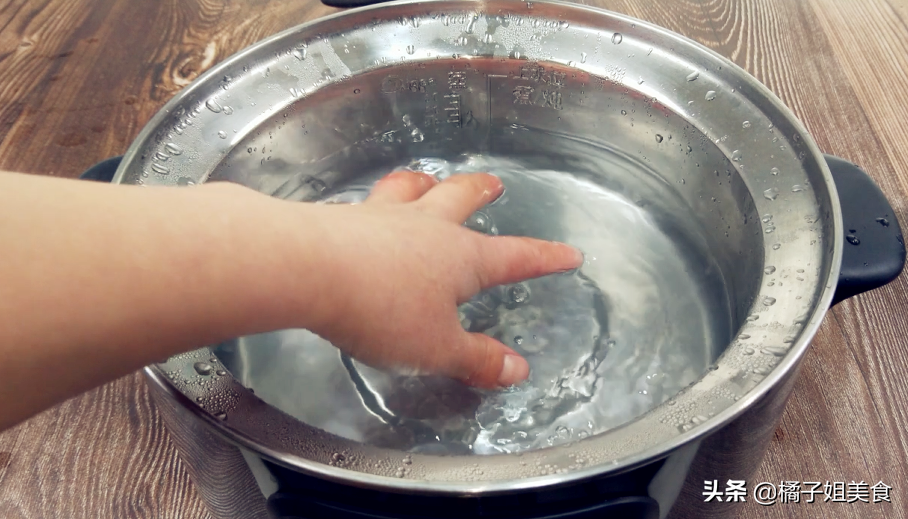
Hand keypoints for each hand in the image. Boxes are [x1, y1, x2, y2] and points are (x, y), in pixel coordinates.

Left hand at [300, 170, 582, 388]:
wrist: (306, 270)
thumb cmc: (381, 310)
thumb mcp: (436, 348)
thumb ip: (476, 358)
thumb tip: (517, 370)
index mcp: (461, 257)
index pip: (517, 257)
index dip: (545, 258)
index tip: (569, 253)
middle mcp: (427, 227)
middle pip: (461, 199)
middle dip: (481, 193)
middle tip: (493, 184)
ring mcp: (383, 216)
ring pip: (412, 190)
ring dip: (426, 184)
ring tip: (429, 180)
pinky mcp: (343, 218)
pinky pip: (369, 203)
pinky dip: (377, 203)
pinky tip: (366, 211)